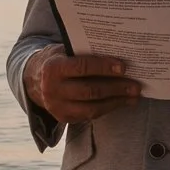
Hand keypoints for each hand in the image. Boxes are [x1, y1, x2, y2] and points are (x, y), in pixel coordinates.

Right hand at [26, 50, 141, 123]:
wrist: (33, 80)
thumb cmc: (58, 60)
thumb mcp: (64, 51)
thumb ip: (84, 53)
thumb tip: (118, 54)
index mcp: (53, 68)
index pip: (82, 67)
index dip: (104, 67)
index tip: (123, 67)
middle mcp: (52, 90)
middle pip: (90, 91)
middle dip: (116, 88)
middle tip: (135, 85)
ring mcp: (57, 107)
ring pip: (92, 108)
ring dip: (116, 102)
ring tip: (133, 96)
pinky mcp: (64, 118)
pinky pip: (90, 116)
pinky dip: (108, 108)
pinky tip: (121, 102)